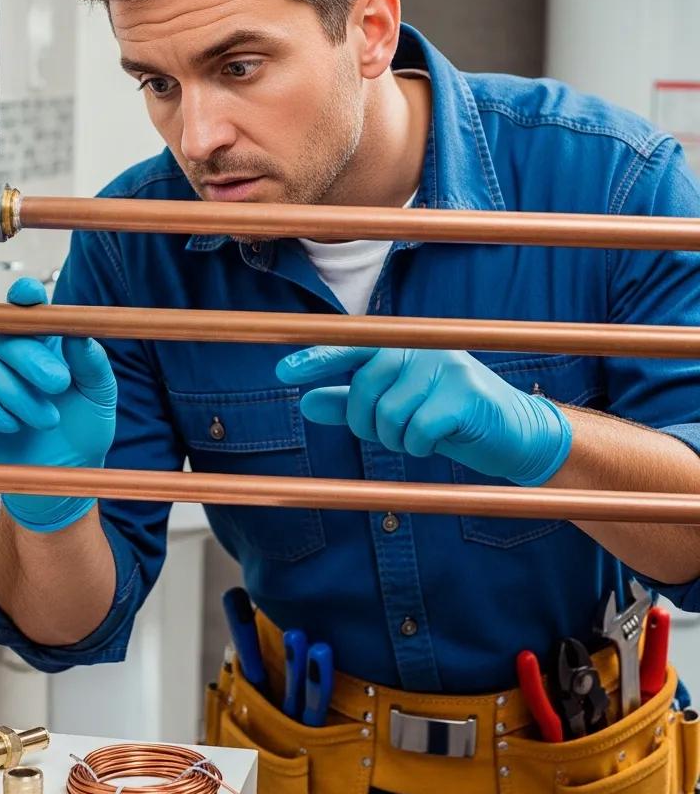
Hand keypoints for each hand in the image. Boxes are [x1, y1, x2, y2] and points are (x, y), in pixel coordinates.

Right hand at [0, 277, 116, 531]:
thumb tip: (80, 335)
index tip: (29, 295)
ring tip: (47, 421)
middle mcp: (9, 360)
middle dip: (33, 359)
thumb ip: (93, 365)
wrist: (64, 478)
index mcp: (42, 347)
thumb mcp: (100, 398)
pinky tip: (13, 426)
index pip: (26, 311)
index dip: (24, 298)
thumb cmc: (82, 433)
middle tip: (59, 385)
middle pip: (6, 339)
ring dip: (20, 396)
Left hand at [276, 347, 571, 486]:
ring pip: (389, 413)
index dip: (316, 359)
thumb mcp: (395, 411)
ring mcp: (447, 367)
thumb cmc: (448, 418)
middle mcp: (422, 348)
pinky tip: (437, 442)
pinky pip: (417, 430)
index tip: (281, 372)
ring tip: (418, 436)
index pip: (351, 347)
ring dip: (396, 438)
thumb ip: (351, 404)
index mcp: (403, 347)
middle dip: (365, 421)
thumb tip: (306, 402)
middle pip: (365, 386)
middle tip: (387, 434)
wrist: (514, 435)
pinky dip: (419, 446)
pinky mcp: (466, 394)